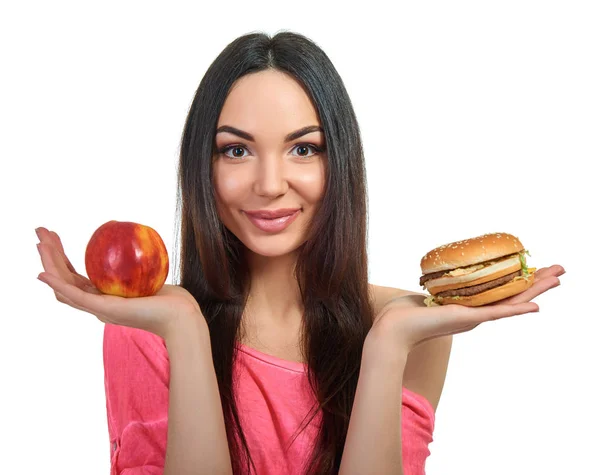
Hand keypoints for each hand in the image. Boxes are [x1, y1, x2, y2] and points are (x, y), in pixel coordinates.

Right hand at [35, 227, 203, 339]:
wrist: (181, 317)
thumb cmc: (172, 300)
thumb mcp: (150, 277)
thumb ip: (138, 266)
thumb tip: (136, 243)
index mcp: (106, 298)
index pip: (77, 277)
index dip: (63, 260)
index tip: (55, 239)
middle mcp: (98, 305)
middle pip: (64, 280)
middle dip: (49, 256)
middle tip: (39, 233)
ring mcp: (99, 309)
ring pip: (64, 286)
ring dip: (49, 264)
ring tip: (39, 243)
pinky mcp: (104, 310)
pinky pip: (76, 296)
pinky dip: (57, 285)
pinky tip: (44, 273)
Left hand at [370, 264, 564, 355]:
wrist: (391, 329)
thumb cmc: (402, 313)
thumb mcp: (425, 295)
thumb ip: (436, 290)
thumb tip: (433, 281)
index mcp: (466, 306)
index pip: (498, 292)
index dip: (518, 282)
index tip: (535, 270)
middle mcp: (474, 313)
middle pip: (512, 295)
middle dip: (536, 282)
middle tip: (559, 270)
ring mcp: (473, 317)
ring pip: (512, 302)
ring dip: (536, 290)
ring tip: (558, 277)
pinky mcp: (467, 319)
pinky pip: (497, 313)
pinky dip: (517, 309)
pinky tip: (535, 305)